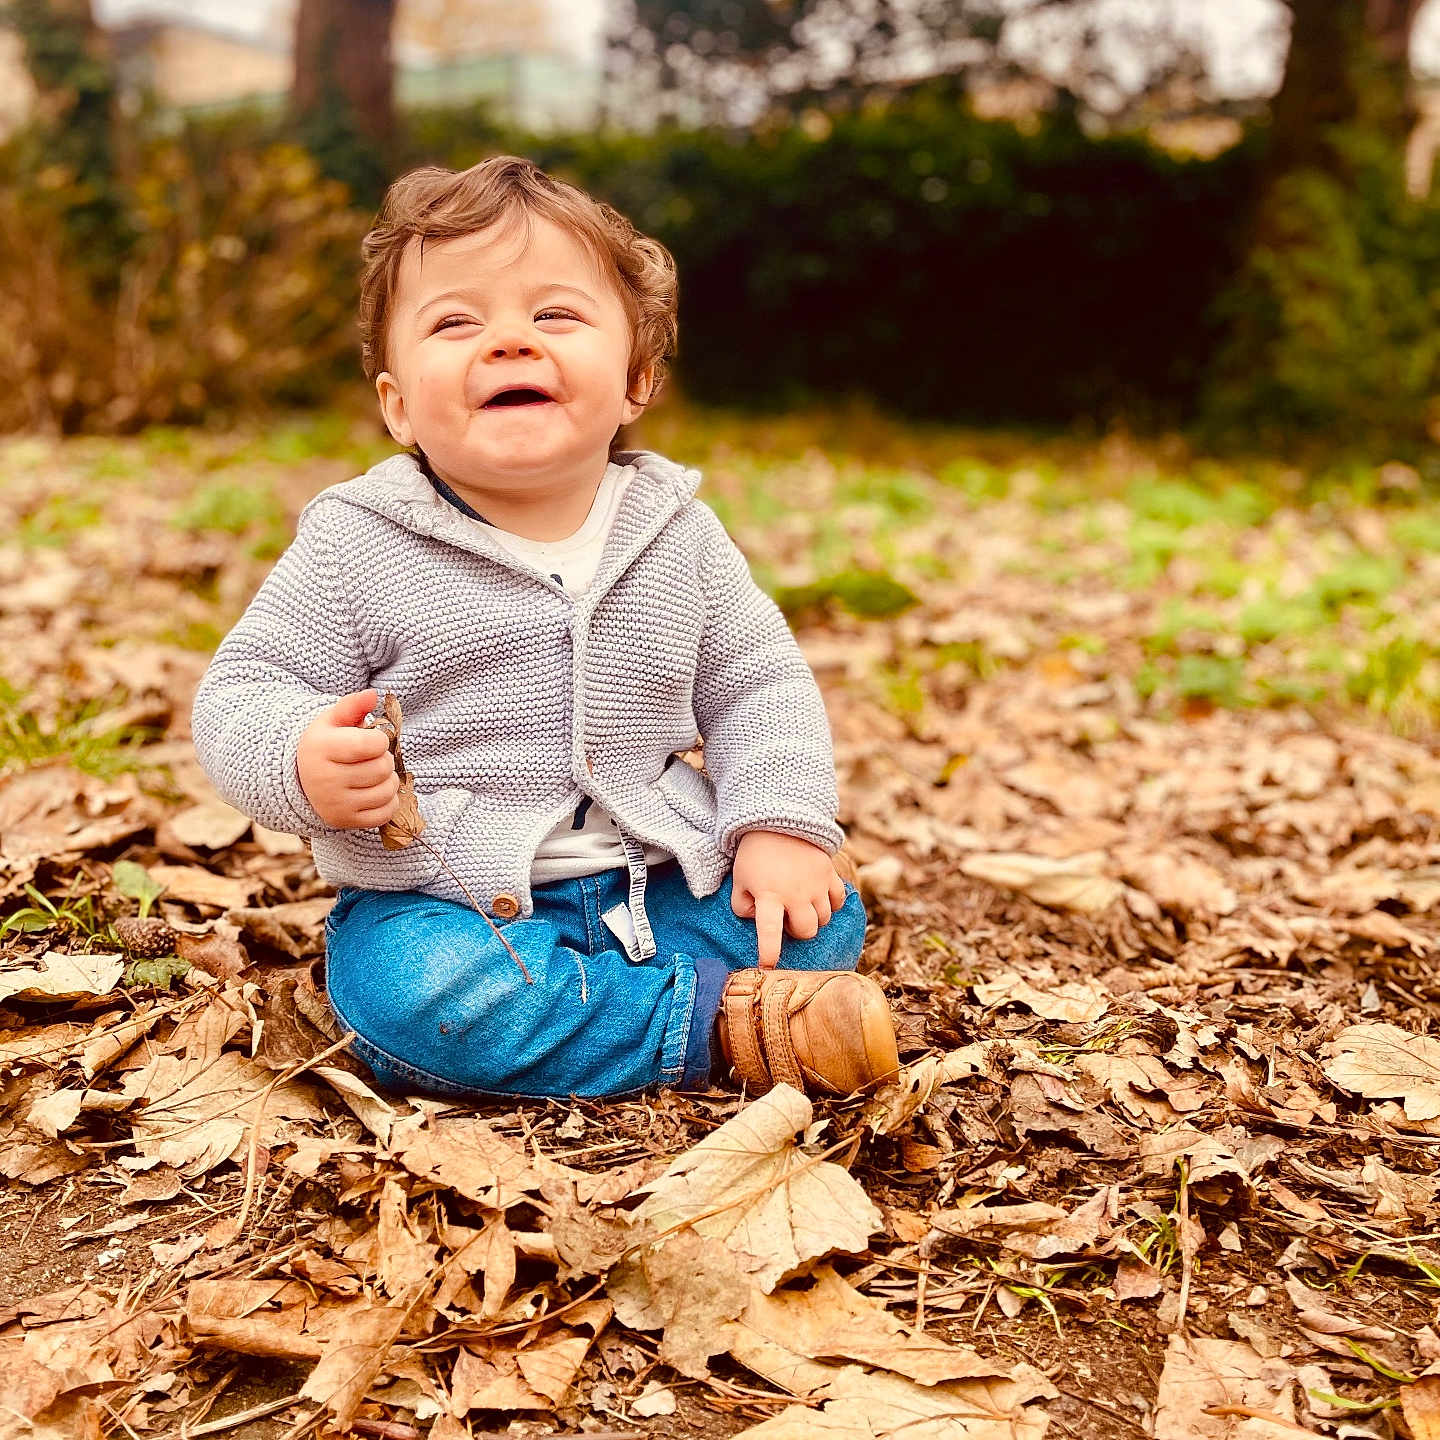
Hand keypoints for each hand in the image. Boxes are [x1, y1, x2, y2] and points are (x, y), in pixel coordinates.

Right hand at [295, 689, 398, 828]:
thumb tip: (372, 694)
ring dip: (388, 780)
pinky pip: (385, 813)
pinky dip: (388, 802)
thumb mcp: (332, 720)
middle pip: (382, 768)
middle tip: (372, 758)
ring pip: (387, 791)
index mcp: (322, 749)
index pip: (372, 744)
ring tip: (374, 774)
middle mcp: (326, 779)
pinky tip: (375, 792)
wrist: (301, 779)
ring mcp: (335, 804)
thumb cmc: (325, 745)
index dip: (380, 740)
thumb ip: (352, 705)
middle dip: (384, 759)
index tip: (371, 739)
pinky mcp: (344, 821)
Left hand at [731, 831, 847, 968]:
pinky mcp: (829, 873)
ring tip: (799, 905)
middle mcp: (795, 893)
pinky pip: (838, 901)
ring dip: (812, 918)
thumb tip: (756, 920)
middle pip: (806, 931)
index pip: (769, 932)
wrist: (776, 820)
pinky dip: (830, 904)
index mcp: (769, 895)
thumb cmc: (754, 855)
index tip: (767, 967)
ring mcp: (816, 883)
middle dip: (797, 932)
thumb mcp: (739, 880)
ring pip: (823, 919)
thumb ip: (742, 906)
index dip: (769, 952)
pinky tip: (818, 898)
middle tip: (785, 918)